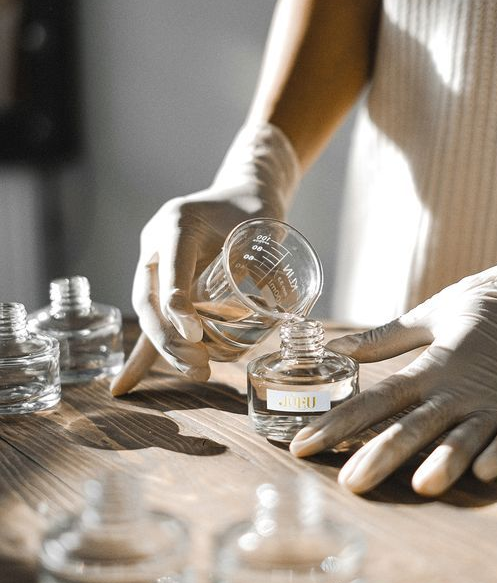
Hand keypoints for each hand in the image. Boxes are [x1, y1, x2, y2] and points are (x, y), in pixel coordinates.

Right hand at [110, 124, 299, 394]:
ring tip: (198, 372)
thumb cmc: (254, 208)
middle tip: (200, 364)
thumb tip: (286, 306)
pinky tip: (125, 386)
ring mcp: (154, 265)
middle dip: (170, 339)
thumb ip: (268, 260)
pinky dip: (144, 353)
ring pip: (149, 315)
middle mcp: (156, 244)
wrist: (240, 196)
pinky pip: (152, 321)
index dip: (177, 304)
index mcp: (176, 223)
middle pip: (149, 299)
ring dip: (167, 350)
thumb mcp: (263, 226)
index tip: (195, 334)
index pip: (170, 268)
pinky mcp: (161, 285)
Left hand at [290, 220, 496, 495]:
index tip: (303, 446)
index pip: (375, 400)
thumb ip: (384, 338)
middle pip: (412, 426)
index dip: (337, 424)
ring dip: (444, 460)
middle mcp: (457, 388)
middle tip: (349, 484)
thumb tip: (336, 348)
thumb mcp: (432, 313)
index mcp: (431, 365)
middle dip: (380, 455)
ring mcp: (492, 401)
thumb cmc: (488, 301)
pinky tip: (486, 472)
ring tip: (422, 485)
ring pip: (463, 437)